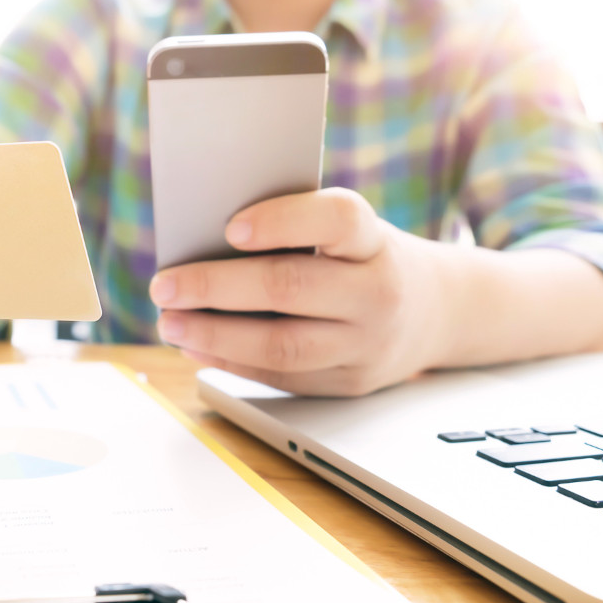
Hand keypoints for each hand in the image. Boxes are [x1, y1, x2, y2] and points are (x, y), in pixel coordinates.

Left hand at [148, 188, 448, 395]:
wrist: (438, 312)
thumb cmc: (365, 258)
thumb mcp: (349, 233)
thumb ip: (295, 230)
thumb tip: (203, 245)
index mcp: (376, 241)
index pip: (338, 220)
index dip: (283, 221)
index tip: (229, 228)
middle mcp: (379, 293)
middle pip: (292, 288)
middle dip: (216, 287)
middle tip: (164, 285)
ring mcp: (367, 345)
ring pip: (282, 346)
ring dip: (214, 336)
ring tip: (170, 323)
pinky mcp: (349, 383)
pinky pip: (281, 377)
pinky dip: (231, 362)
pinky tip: (195, 347)